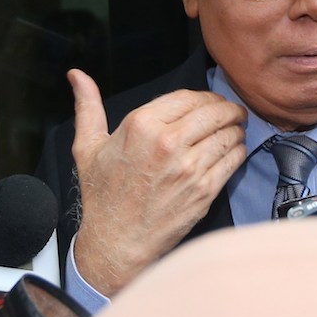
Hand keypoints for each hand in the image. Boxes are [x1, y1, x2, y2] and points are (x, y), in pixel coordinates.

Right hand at [68, 69, 247, 295]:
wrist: (117, 242)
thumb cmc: (102, 195)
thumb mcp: (87, 147)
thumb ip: (88, 107)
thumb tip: (77, 74)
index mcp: (141, 125)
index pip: (189, 96)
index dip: (205, 97)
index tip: (210, 102)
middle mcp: (168, 142)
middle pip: (214, 112)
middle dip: (227, 109)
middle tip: (232, 112)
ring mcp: (189, 167)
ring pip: (228, 133)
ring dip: (236, 128)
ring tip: (236, 129)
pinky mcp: (205, 189)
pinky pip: (234, 159)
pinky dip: (239, 150)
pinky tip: (235, 149)